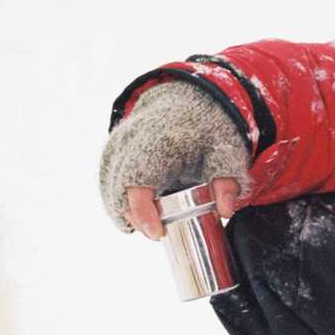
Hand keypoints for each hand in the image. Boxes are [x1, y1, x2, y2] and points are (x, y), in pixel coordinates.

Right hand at [98, 81, 248, 235]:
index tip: (157, 233)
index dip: (143, 211)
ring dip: (123, 210)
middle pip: (119, 187)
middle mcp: (132, 140)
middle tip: (156, 232)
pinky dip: (116, 200)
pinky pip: (107, 179)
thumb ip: (228, 182)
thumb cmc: (207, 130)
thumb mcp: (226, 153)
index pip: (140, 180)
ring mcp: (119, 143)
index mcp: (160, 140)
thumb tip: (226, 211)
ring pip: (109, 185)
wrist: (187, 101)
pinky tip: (131, 215)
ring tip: (146, 224)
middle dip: (134, 216)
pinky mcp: (113, 149)